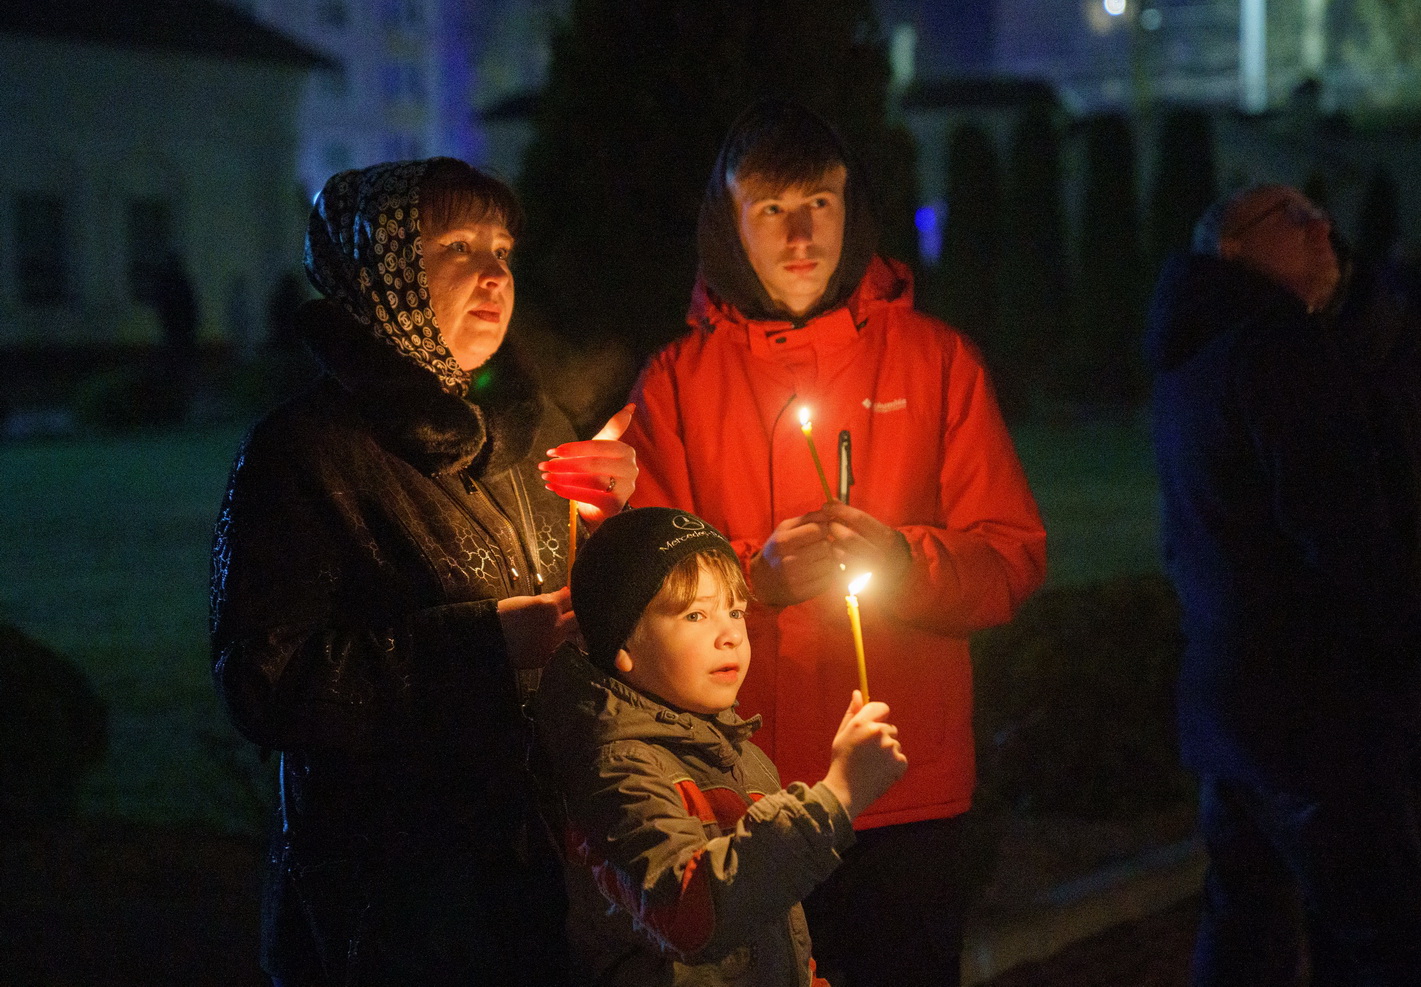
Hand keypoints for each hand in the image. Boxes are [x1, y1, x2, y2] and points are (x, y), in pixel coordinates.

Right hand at [496, 586, 576, 668]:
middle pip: (579, 617)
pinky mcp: (548, 657)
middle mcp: (556, 625)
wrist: (489, 638)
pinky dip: (564, 645)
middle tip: (575, 614)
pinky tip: (558, 642)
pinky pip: (563, 649)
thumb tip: (565, 593)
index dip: (574, 598)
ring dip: (574, 631)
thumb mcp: (528, 600)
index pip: (573, 598)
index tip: (575, 598)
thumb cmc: (505, 614)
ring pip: (575, 635)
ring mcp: (554, 643)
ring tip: (569, 629)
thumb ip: (550, 598)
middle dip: (578, 614)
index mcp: (549, 606)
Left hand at [540, 404, 637, 527]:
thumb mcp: (604, 448)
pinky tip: (553, 488)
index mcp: (626, 451)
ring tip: (547, 476)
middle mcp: (630, 469)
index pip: (598, 447)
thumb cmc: (601, 470)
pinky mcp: (616, 505)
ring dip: (565, 478)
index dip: (575, 448)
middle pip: (594, 464)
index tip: (553, 451)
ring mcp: (625, 489)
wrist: (604, 503)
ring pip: (592, 480)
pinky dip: (568, 492)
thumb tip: (630, 406)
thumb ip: (613, 428)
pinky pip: (589, 497)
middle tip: (545, 465)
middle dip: (566, 464)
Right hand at [750, 514, 838, 605]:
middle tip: (820, 546)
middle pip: (825, 547)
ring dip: (829, 560)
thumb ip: (809, 518)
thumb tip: (832, 510)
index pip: (817, 530)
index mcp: (782, 542)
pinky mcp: (803, 594)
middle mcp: (787, 562)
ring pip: (830, 564)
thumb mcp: (786, 529)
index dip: (824, 528)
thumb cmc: (778, 549)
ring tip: (820, 558)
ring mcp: (795, 580)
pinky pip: (828, 580)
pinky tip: (819, 571)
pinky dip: (828, 574)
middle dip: (827, 545)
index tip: (821, 532)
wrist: (762, 580)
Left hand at [814, 502, 910, 588]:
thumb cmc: (880, 546)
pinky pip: (838, 569)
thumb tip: (832, 500)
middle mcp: (880, 554)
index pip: (860, 518)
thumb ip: (853, 516)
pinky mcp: (859, 583)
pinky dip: (833, 560)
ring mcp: (870, 570)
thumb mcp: (874, 530)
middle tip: (828, 525)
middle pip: (848, 536)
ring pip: (841, 554)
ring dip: (832, 545)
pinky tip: (834, 556)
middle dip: (834, 528)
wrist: (897, 574)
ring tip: (831, 542)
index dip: (840, 510)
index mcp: (885, 537)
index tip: (826, 506)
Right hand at [820, 691, 907, 819]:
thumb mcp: (842, 734)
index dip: (879, 716)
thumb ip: (852, 712)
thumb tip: (858, 693)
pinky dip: (893, 764)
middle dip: (881, 737)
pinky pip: (900, 757)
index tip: (874, 725)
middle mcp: (878, 732)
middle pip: (890, 727)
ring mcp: (891, 748)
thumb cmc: (842, 761)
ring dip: (887, 751)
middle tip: (867, 753)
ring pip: (895, 743)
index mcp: (862, 723)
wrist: (845, 791)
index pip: (882, 707)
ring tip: (872, 764)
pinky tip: (880, 772)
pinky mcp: (900, 762)